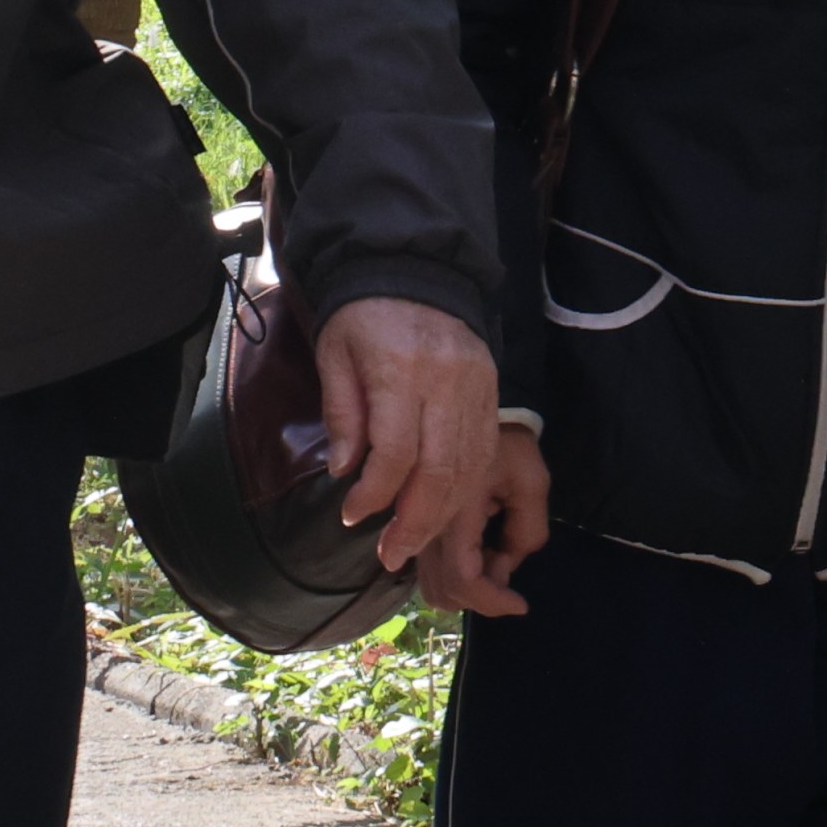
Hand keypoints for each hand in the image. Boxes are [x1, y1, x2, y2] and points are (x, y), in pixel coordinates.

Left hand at [311, 295, 498, 575]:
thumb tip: (347, 472)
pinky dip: (465, 490)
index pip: (396, 449)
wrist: (416, 270)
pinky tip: (443, 513)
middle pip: (439, 468)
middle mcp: (446, 382)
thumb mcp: (335, 353)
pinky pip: (483, 453)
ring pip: (468, 467)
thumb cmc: (364, 315)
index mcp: (401, 368)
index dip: (375, 493)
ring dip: (443, 515)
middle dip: (415, 521)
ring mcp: (476, 389)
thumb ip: (342, 412)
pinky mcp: (490, 393)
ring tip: (414, 543)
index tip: (352, 517)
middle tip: (392, 556)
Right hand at [416, 424, 551, 618]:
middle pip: (443, 591)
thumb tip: (504, 566)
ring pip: (433, 587)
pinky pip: (431, 571)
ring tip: (494, 556)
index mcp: (454, 513)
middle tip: (507, 565)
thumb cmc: (509, 445)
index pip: (462, 578)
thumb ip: (526, 531)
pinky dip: (456, 576)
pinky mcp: (417, 528)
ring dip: (467, 588)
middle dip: (481, 595)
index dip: (492, 601)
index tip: (521, 603)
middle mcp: (427, 525)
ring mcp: (417, 529)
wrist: (472, 413)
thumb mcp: (531, 483)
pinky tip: (480, 549)